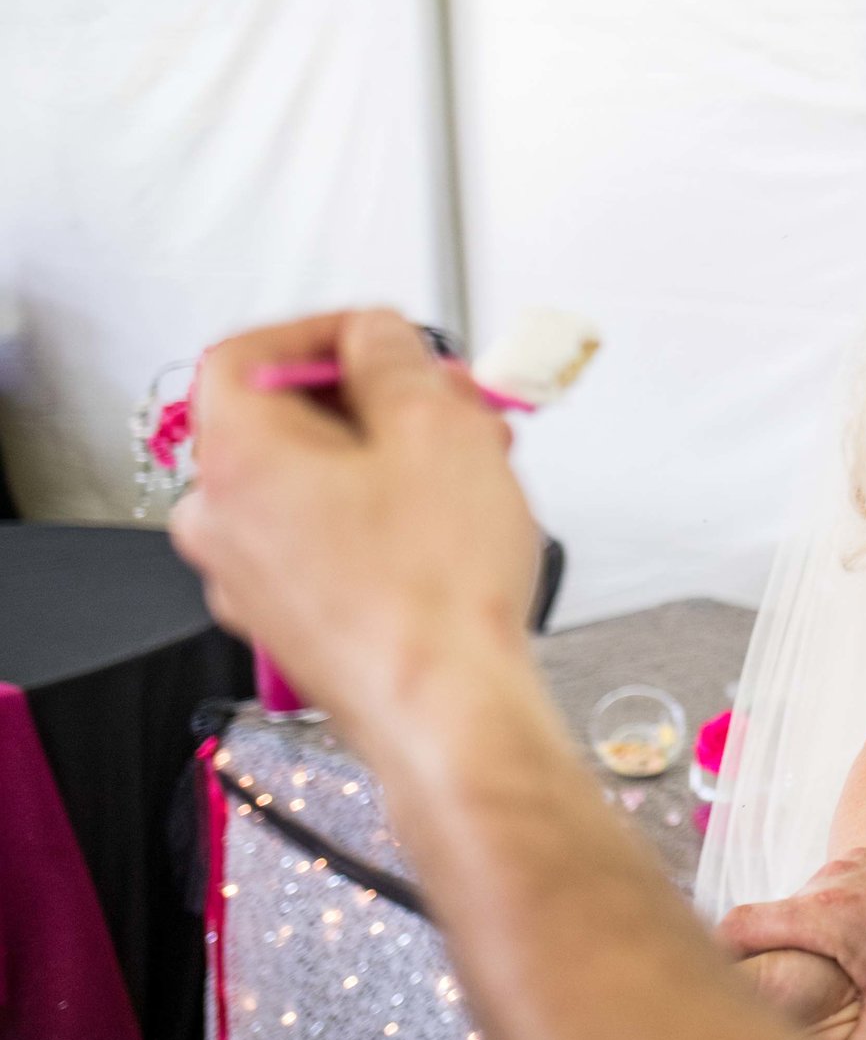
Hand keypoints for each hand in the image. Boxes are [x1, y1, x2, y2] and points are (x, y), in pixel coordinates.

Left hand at [168, 310, 542, 746]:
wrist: (449, 710)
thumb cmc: (437, 593)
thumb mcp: (435, 427)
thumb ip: (394, 357)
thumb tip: (375, 337)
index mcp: (238, 460)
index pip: (245, 352)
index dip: (323, 329)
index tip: (383, 335)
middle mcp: (223, 520)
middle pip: (285, 420)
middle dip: (375, 400)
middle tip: (446, 401)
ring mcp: (250, 578)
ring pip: (310, 482)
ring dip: (385, 458)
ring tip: (467, 464)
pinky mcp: (290, 619)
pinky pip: (323, 539)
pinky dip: (377, 516)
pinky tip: (445, 525)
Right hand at [717, 847, 865, 1039]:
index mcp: (824, 913)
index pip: (737, 927)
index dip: (715, 958)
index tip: (716, 989)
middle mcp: (832, 880)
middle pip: (768, 921)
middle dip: (766, 962)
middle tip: (777, 1002)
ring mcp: (857, 866)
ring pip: (805, 909)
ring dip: (808, 945)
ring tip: (831, 984)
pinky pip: (837, 897)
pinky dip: (838, 927)